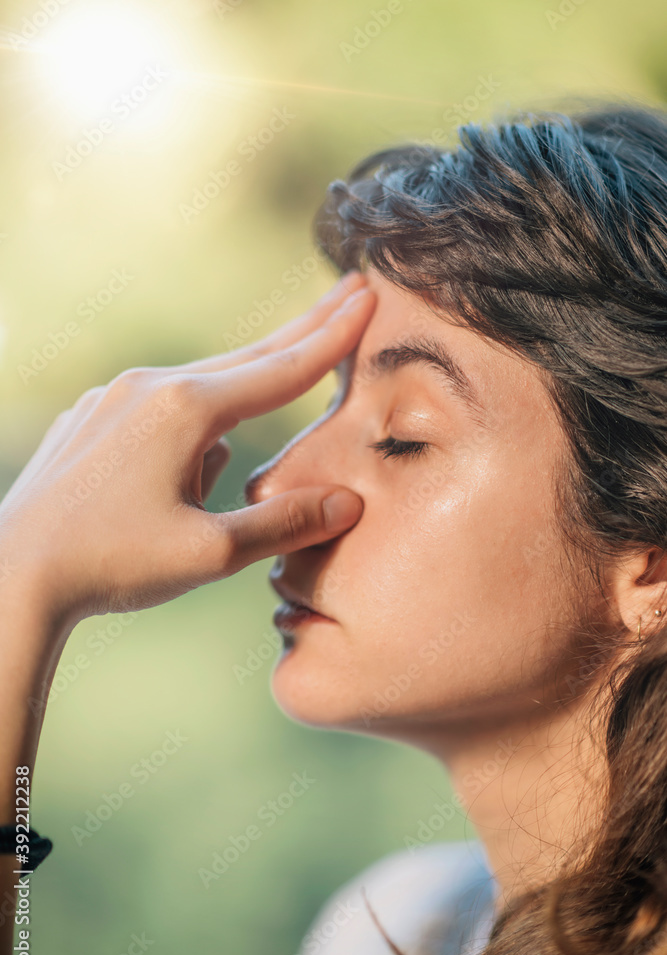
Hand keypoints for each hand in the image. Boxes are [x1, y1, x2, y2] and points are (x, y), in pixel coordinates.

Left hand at [0, 272, 375, 622]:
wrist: (13, 572)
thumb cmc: (112, 563)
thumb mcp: (212, 551)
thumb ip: (285, 521)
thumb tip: (348, 502)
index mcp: (188, 410)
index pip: (282, 369)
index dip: (333, 336)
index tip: (369, 298)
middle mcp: (150, 387)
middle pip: (247, 356)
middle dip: (303, 329)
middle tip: (348, 292)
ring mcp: (114, 398)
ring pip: (200, 390)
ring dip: (237, 403)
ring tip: (215, 474)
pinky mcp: (91, 418)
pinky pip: (158, 410)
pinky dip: (189, 424)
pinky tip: (178, 469)